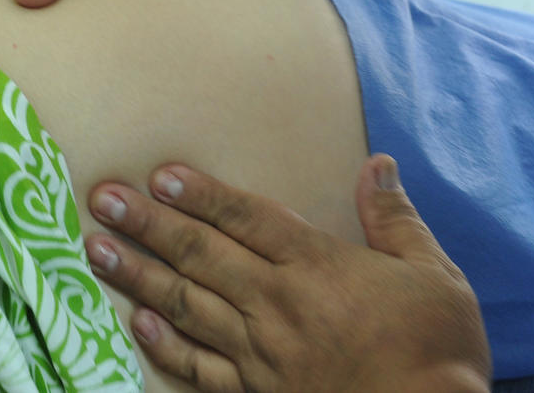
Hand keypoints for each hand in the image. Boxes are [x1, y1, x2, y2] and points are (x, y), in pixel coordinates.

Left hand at [85, 155, 491, 392]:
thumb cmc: (436, 352)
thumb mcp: (433, 276)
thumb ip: (396, 220)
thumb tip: (377, 165)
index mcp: (317, 266)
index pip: (247, 218)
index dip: (201, 194)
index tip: (159, 176)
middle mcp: (277, 303)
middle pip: (201, 254)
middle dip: (147, 224)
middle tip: (102, 199)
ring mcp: (261, 351)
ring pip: (187, 304)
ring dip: (139, 275)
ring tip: (96, 250)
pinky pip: (200, 368)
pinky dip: (166, 347)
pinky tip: (137, 324)